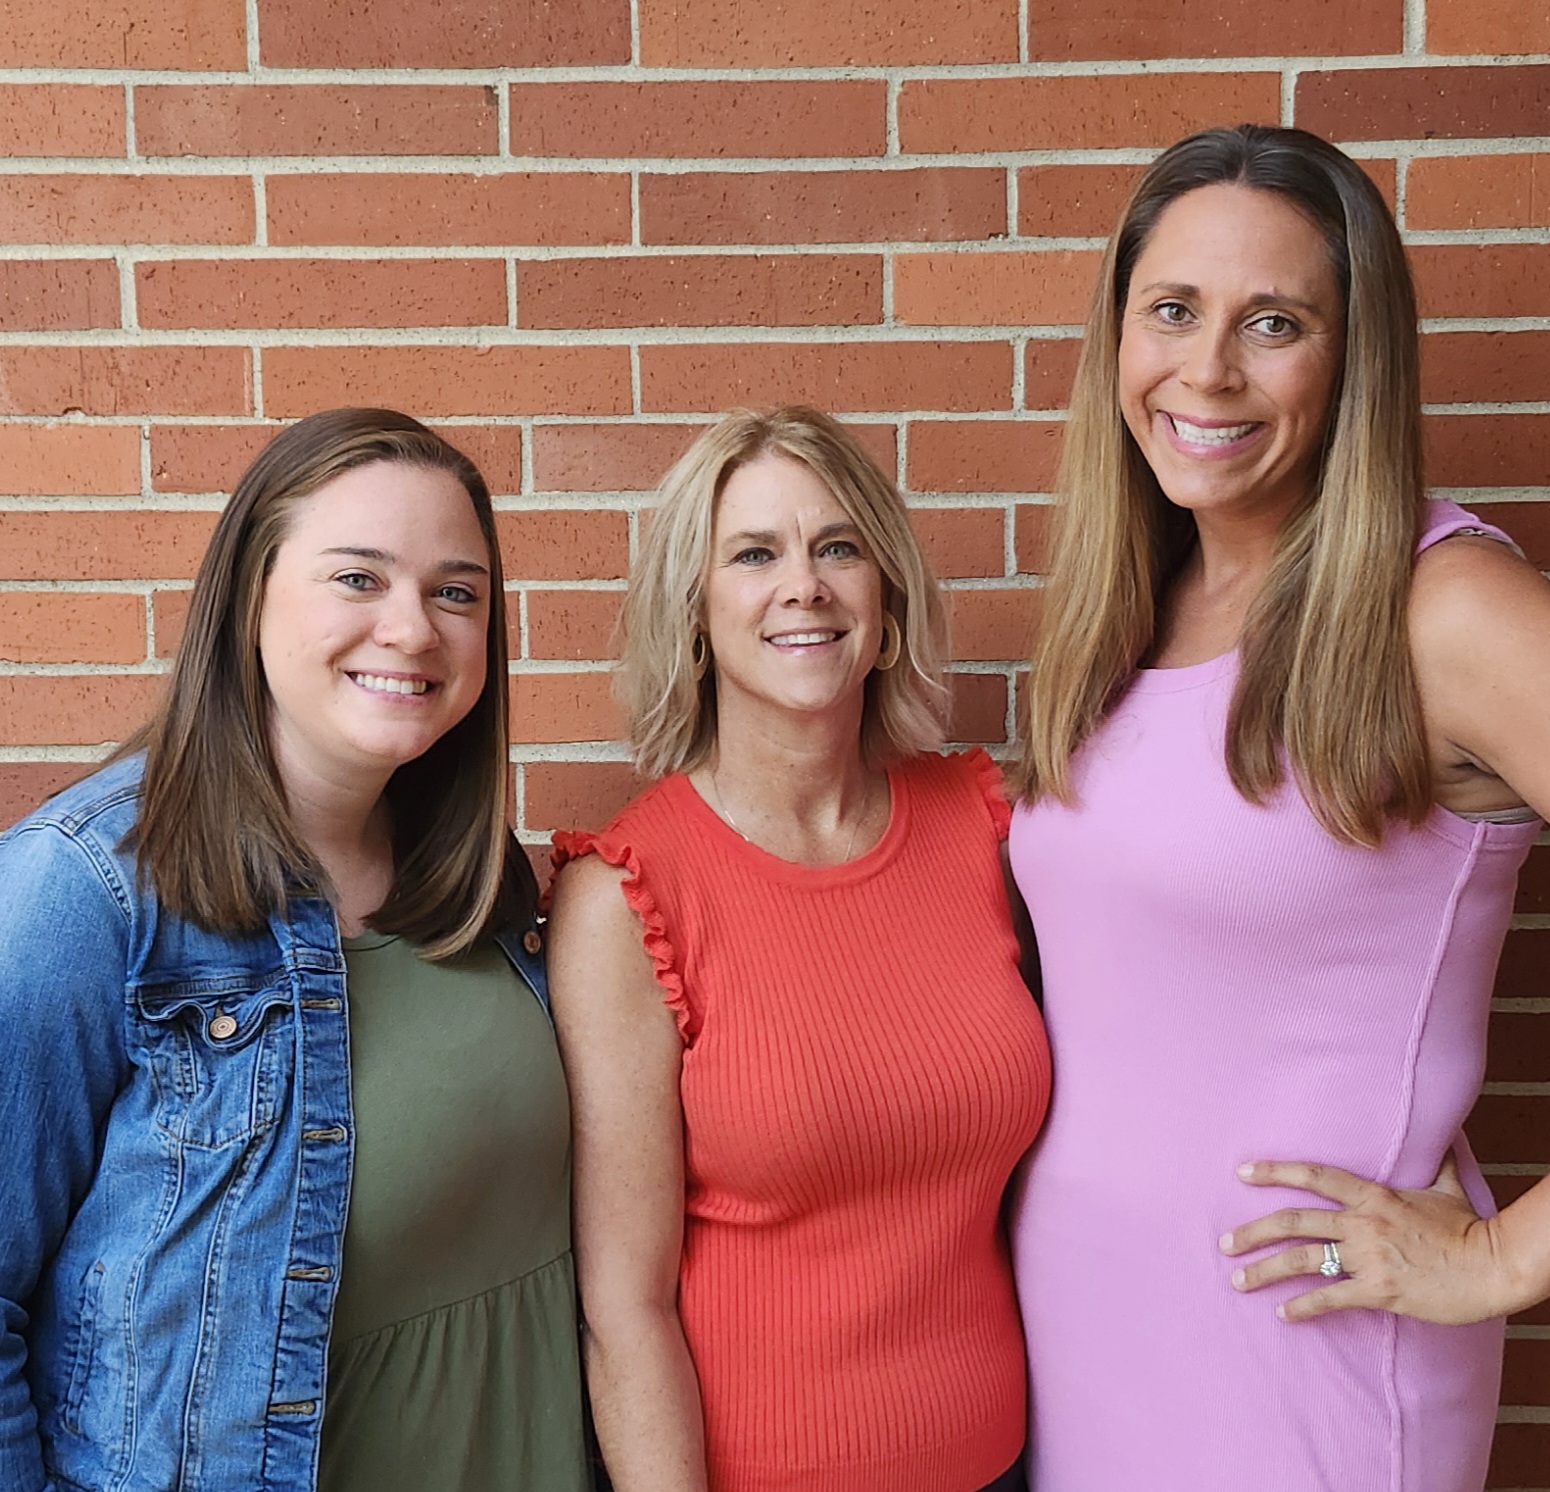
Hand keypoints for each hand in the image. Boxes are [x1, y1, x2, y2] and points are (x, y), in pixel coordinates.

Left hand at [1218, 1153, 1514, 1324]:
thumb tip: (1439, 1133)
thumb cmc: (1469, 1227)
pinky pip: (1330, 1298)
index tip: (1242, 1173)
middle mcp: (1362, 1222)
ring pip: (1302, 1260)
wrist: (1492, 1266)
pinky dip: (1303, 1307)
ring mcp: (1368, 1257)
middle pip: (1294, 1220)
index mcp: (1372, 1195)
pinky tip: (1283, 1314)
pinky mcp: (1380, 1291)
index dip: (1275, 1172)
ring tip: (1238, 1280)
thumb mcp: (1445, 1186)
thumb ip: (1431, 1161)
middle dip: (1253, 1231)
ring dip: (1265, 1271)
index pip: (1313, 1175)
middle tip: (1224, 1242)